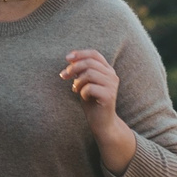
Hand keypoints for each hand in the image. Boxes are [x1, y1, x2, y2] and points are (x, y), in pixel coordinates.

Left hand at [61, 49, 136, 173]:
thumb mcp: (84, 83)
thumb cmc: (92, 102)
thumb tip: (71, 59)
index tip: (67, 58)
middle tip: (64, 76)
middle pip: (89, 63)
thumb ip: (81, 71)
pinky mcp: (109, 96)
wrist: (102, 123)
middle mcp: (112, 75)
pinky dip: (82, 92)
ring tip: (76, 89)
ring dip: (78, 81)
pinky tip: (84, 98)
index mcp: (107, 70)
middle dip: (73, 68)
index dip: (80, 53)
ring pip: (89, 74)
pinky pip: (90, 88)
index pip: (94, 54)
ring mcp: (112, 85)